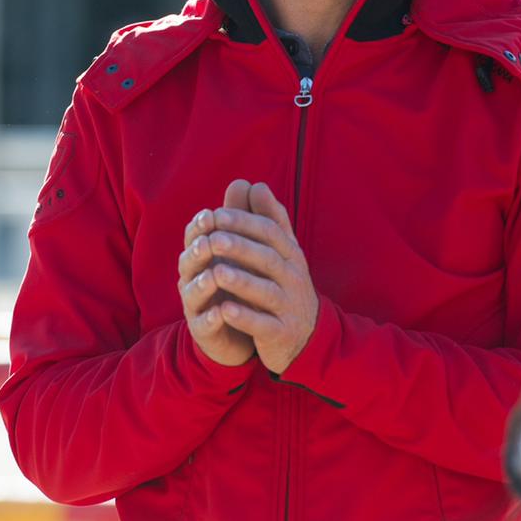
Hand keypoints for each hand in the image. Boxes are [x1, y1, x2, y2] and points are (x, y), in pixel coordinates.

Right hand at [178, 180, 255, 366]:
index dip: (200, 227)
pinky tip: (221, 313)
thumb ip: (245, 217)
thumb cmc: (240, 282)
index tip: (210, 215)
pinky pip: (205, 323)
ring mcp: (197, 305)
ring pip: (193, 291)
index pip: (196, 237)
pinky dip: (212, 318)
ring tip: (215, 275)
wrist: (244, 330)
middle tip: (210, 241)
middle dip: (198, 250)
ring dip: (202, 282)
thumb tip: (244, 181)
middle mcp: (195, 278)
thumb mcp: (245, 249)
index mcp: (204, 257)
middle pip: (189, 261)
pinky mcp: (204, 330)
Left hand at [204, 182, 318, 374]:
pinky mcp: (281, 334)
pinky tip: (225, 310)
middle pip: (268, 258)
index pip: (269, 232)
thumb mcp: (279, 252)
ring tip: (217, 272)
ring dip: (242, 281)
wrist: (306, 336)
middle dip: (241, 247)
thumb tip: (253, 184)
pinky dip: (245, 318)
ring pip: (266, 292)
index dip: (243, 222)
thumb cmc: (284, 285)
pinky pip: (264, 325)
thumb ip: (266, 219)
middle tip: (214, 238)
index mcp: (290, 255)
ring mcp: (288, 306)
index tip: (215, 215)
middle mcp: (293, 278)